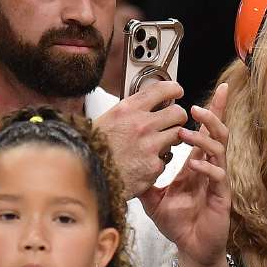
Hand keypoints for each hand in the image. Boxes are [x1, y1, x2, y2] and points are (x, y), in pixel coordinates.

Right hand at [95, 80, 187, 196]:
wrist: (87, 176)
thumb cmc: (93, 150)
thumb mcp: (107, 120)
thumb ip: (128, 113)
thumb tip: (143, 107)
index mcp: (128, 110)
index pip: (161, 90)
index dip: (173, 89)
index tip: (177, 91)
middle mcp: (141, 125)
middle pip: (177, 113)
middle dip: (178, 117)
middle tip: (174, 121)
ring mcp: (150, 146)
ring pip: (178, 136)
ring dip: (172, 138)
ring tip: (160, 143)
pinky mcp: (154, 166)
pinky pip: (166, 160)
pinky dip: (158, 162)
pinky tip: (145, 163)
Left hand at [140, 83, 230, 266]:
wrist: (191, 248)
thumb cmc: (177, 223)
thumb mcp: (153, 199)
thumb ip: (144, 180)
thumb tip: (124, 167)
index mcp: (196, 165)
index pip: (203, 133)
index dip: (207, 114)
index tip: (201, 95)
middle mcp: (210, 168)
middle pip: (218, 133)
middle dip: (211, 115)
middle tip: (194, 106)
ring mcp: (218, 181)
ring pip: (220, 150)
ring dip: (204, 138)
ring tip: (187, 133)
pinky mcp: (222, 196)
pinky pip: (219, 176)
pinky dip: (207, 168)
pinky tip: (195, 165)